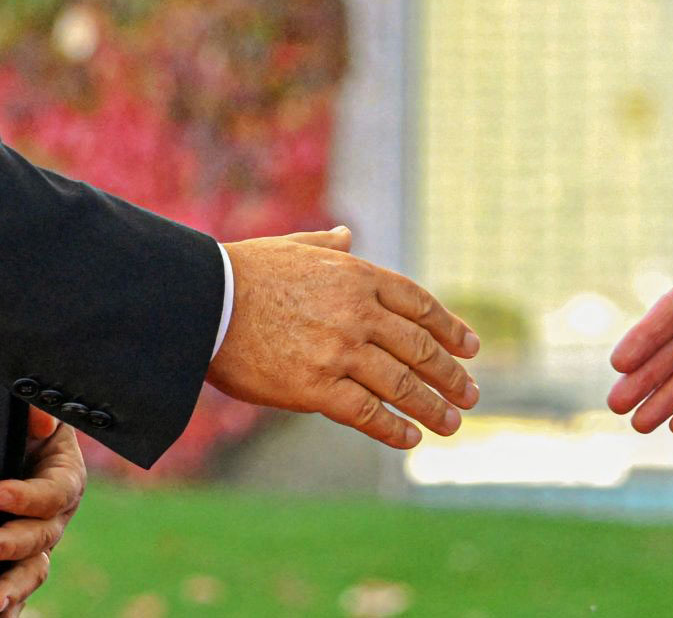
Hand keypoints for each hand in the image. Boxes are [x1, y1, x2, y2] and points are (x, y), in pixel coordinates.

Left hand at [0, 406, 82, 616]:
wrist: (1, 446)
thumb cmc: (17, 426)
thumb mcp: (28, 409)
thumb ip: (36, 409)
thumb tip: (41, 422)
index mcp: (64, 477)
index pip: (54, 492)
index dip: (28, 496)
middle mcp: (55, 516)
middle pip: (43, 537)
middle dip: (12, 544)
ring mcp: (37, 545)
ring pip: (33, 571)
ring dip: (12, 588)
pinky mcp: (15, 564)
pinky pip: (18, 591)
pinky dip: (9, 607)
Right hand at [210, 226, 480, 449]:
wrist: (201, 301)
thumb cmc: (242, 272)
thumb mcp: (292, 247)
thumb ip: (326, 246)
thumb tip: (346, 234)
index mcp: (357, 276)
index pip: (419, 305)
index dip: (449, 330)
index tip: (470, 348)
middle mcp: (358, 312)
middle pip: (419, 348)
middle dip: (450, 375)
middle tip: (470, 395)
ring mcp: (340, 350)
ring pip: (401, 384)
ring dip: (432, 407)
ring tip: (451, 424)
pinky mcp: (315, 386)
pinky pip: (366, 412)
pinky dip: (392, 428)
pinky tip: (409, 438)